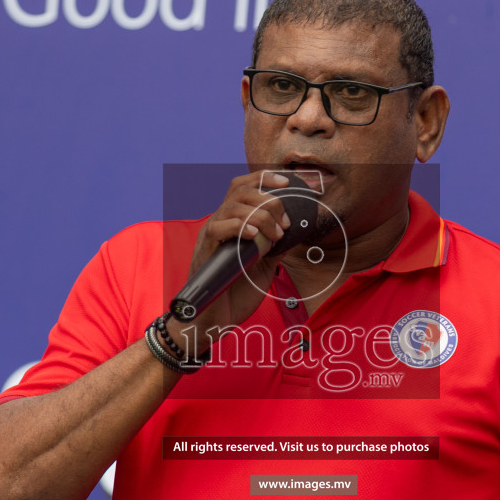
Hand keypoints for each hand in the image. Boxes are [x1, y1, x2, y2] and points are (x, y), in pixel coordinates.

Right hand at [166, 170, 294, 353]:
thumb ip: (274, 246)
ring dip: (261, 216)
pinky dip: (240, 227)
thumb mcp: (264, 265)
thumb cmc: (235, 293)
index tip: (287, 183)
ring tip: (275, 235)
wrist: (215, 320)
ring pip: (232, 206)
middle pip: (240, 190)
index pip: (243, 186)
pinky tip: (255, 237)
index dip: (264, 178)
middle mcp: (218, 223)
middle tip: (285, 222)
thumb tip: (294, 231)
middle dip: (269, 199)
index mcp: (232, 223)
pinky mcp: (205, 252)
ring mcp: (210, 236)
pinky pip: (219, 228)